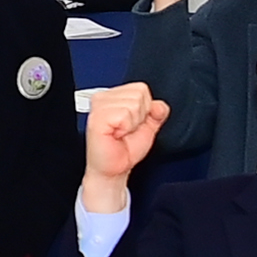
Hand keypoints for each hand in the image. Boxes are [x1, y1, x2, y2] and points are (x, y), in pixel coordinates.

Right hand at [81, 81, 168, 204]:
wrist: (114, 169)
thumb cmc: (125, 149)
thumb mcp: (148, 127)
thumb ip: (157, 112)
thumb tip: (159, 106)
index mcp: (114, 96)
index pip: (141, 88)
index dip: (144, 109)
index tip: (133, 123)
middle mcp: (104, 98)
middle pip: (139, 94)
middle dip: (139, 116)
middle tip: (127, 130)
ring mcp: (99, 106)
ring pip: (133, 104)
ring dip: (132, 124)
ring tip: (121, 133)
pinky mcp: (97, 117)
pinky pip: (124, 115)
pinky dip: (125, 128)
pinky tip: (116, 134)